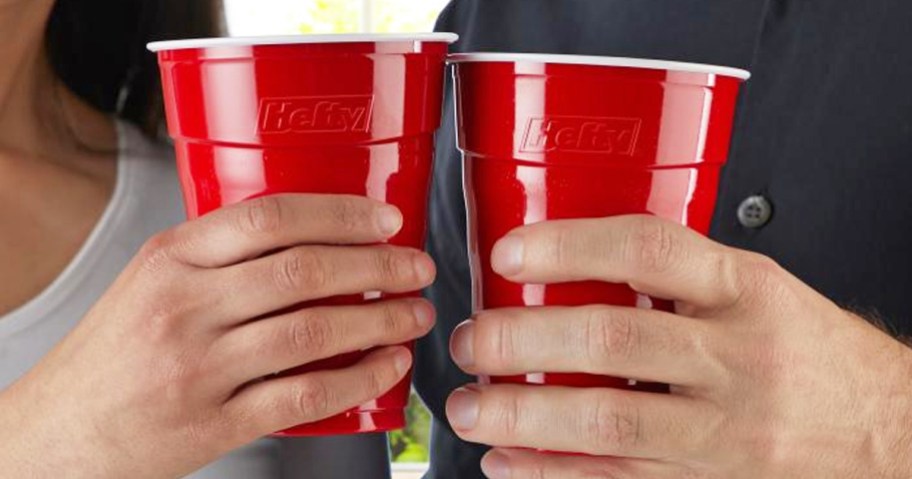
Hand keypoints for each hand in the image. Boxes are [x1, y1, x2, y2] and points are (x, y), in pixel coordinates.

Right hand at [0, 195, 435, 478]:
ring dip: (379, 322)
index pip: (269, 218)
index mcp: (170, 260)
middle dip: (376, 267)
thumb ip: (218, 259)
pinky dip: (358, 380)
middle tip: (414, 267)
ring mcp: (199, 368)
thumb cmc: (113, 355)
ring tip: (413, 314)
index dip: (340, 214)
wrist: (60, 434)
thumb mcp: (150, 282)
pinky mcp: (214, 424)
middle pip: (303, 272)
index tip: (385, 218)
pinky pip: (303, 397)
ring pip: (313, 332)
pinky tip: (385, 366)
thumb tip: (311, 236)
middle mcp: (184, 307)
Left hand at [446, 215, 911, 477]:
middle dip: (524, 341)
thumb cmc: (815, 351)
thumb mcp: (762, 288)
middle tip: (473, 339)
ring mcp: (725, 429)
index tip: (510, 253)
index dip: (570, 247)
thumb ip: (683, 274)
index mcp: (745, 289)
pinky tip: (510, 461)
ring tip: (472, 407)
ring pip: (608, 423)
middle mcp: (736, 357)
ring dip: (524, 417)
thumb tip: (577, 259)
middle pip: (611, 342)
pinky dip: (554, 473)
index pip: (648, 249)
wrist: (889, 428)